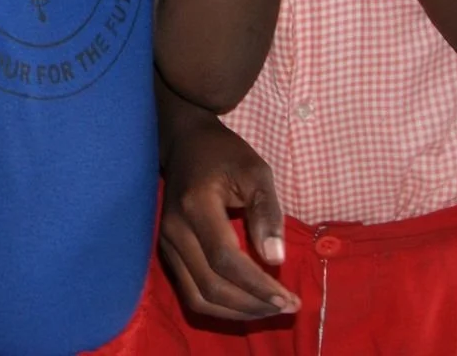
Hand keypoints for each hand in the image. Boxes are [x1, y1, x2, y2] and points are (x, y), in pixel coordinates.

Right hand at [159, 112, 300, 320]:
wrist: (185, 144)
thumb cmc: (225, 154)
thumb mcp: (256, 172)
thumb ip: (267, 212)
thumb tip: (275, 259)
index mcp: (196, 205)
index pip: (225, 259)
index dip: (257, 285)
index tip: (289, 299)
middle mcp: (175, 230)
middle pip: (211, 286)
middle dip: (252, 305)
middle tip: (288, 308)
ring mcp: (167, 243)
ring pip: (198, 297)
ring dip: (236, 313)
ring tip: (269, 310)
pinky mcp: (168, 252)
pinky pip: (191, 292)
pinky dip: (220, 306)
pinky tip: (247, 303)